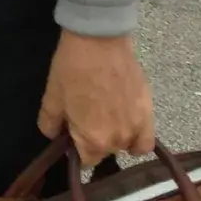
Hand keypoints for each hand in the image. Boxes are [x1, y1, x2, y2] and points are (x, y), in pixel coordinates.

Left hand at [37, 29, 155, 165]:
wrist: (100, 39)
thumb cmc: (72, 68)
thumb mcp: (52, 96)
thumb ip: (50, 124)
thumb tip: (55, 138)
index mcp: (94, 141)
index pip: (84, 161)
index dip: (75, 148)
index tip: (71, 132)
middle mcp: (119, 141)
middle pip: (105, 152)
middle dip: (94, 141)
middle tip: (86, 116)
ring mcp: (138, 127)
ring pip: (125, 146)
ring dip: (115, 138)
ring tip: (105, 116)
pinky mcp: (150, 111)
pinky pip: (146, 140)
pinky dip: (138, 139)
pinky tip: (128, 126)